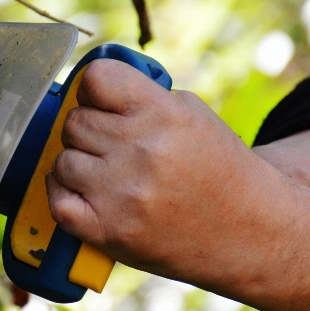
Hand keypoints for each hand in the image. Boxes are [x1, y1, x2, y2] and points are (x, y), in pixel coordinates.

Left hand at [46, 59, 309, 310]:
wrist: (252, 232)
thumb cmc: (217, 168)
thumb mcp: (192, 114)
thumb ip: (141, 95)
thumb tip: (85, 86)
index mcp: (163, 114)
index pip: (95, 78)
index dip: (93, 89)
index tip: (101, 101)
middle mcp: (142, 151)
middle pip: (74, 121)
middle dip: (89, 131)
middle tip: (113, 146)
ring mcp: (123, 194)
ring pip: (63, 160)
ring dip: (78, 166)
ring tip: (108, 175)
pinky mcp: (110, 232)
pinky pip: (58, 202)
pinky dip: (65, 197)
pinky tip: (87, 195)